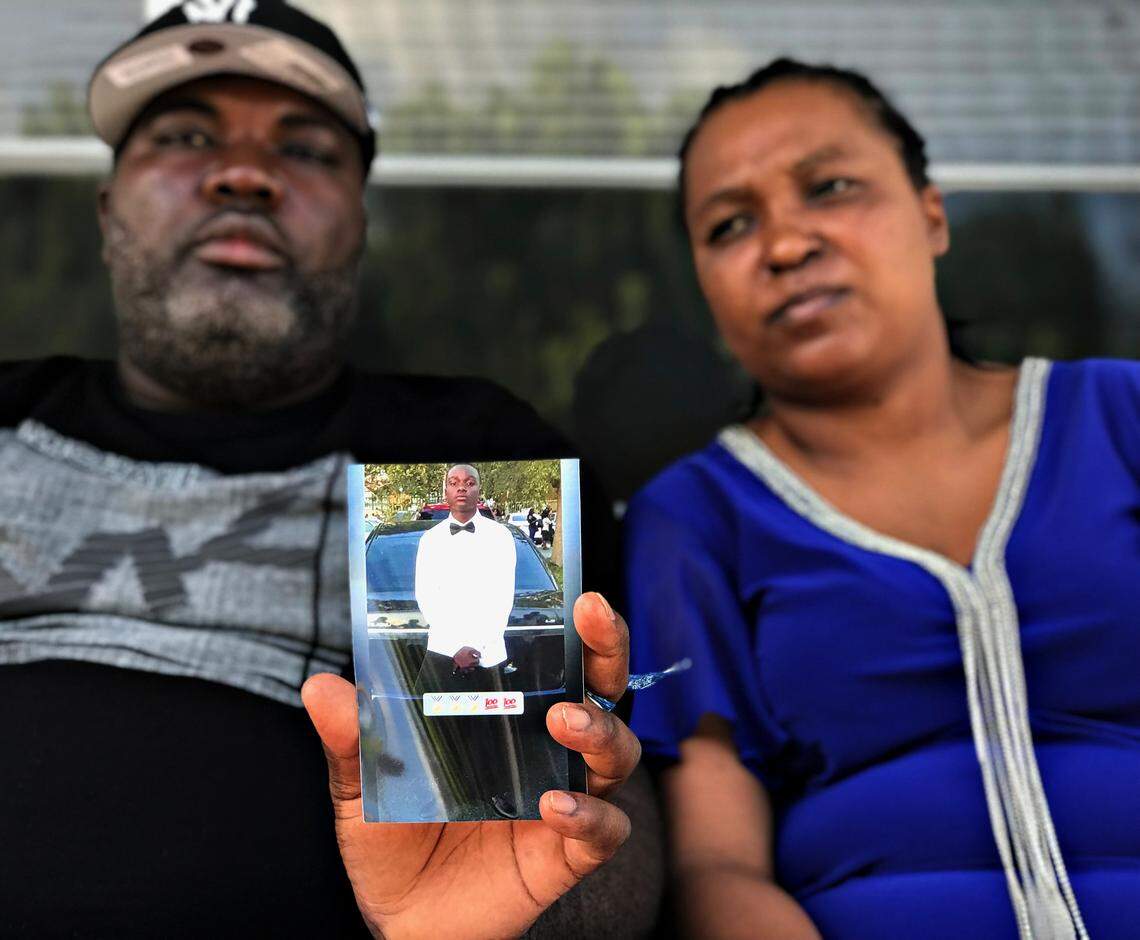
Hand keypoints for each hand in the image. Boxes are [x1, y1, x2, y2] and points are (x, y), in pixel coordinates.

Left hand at [302, 591, 639, 938]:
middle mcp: (546, 749)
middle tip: (593, 620)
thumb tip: (320, 685)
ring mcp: (564, 797)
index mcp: (508, 717)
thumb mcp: (364, 783)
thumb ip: (351, 739)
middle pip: (603, 689)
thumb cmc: (391, 840)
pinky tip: (554, 806)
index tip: (578, 594)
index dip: (578, 625)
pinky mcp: (566, 854)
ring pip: (617, 752)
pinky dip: (590, 815)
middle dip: (609, 650)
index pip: (557, 659)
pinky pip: (604, 829)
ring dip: (599, 730)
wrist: (401, 921)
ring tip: (564, 722)